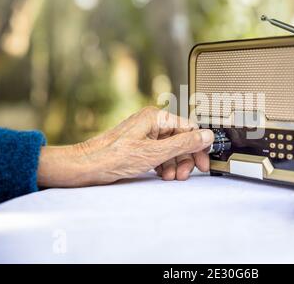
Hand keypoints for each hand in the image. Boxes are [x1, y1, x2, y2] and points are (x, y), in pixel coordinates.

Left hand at [37, 107, 213, 186]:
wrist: (87, 167)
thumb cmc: (113, 157)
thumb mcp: (155, 153)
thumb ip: (184, 144)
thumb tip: (206, 136)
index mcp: (157, 117)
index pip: (189, 128)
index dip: (198, 146)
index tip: (203, 162)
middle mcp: (152, 122)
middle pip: (181, 139)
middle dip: (185, 158)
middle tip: (186, 173)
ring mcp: (146, 134)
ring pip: (171, 148)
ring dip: (175, 164)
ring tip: (172, 177)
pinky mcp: (140, 145)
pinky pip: (160, 153)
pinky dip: (165, 164)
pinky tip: (163, 174)